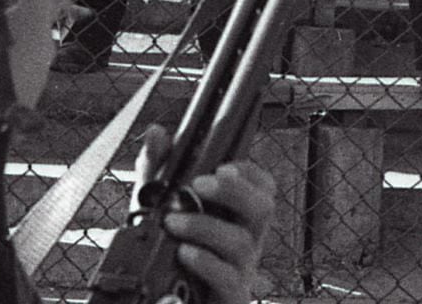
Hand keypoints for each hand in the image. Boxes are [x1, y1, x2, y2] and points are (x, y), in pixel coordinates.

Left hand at [134, 126, 276, 303]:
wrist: (166, 297)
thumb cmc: (171, 252)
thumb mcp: (160, 206)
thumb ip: (158, 170)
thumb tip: (157, 133)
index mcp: (236, 217)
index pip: (263, 189)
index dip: (251, 173)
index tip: (225, 165)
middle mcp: (245, 240)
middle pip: (263, 208)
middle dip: (233, 190)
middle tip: (199, 184)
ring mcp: (240, 270)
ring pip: (242, 242)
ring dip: (205, 226)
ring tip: (173, 222)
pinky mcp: (230, 295)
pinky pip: (229, 279)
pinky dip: (206, 262)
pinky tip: (185, 252)